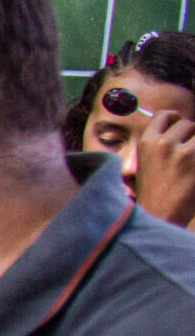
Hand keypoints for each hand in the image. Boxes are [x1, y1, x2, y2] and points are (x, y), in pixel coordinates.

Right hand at [135, 111, 194, 226]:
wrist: (158, 219)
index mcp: (146, 143)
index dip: (174, 118)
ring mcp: (184, 153)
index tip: (179, 125)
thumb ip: (160, 145)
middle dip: (192, 136)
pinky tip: (194, 173)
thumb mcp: (146, 165)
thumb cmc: (153, 196)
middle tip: (188, 154)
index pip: (165, 116)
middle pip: (188, 124)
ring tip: (191, 164)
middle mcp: (164, 144)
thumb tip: (185, 128)